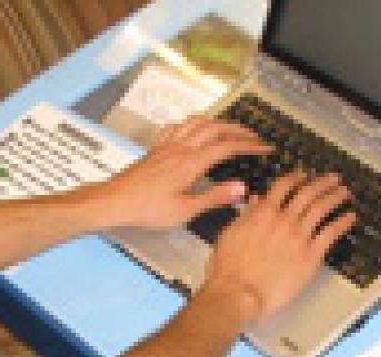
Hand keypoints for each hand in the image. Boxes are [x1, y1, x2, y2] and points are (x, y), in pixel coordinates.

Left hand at [97, 116, 269, 229]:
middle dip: (238, 129)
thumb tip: (241, 187)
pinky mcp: (156, 148)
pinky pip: (176, 126)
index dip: (249, 145)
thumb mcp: (185, 210)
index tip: (266, 147)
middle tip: (254, 135)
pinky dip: (191, 123)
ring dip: (217, 122)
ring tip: (229, 128)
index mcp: (191, 163)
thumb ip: (214, 197)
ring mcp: (167, 145)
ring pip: (197, 122)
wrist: (115, 201)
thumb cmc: (148, 209)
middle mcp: (181, 148)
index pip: (227, 147)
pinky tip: (193, 129)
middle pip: (215, 128)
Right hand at [203, 171, 355, 319]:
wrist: (239, 293)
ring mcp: (299, 236)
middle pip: (308, 193)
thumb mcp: (230, 234)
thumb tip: (256, 200)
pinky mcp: (311, 255)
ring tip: (344, 192)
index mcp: (263, 212)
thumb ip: (246, 216)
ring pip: (322, 208)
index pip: (283, 186)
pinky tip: (350, 216)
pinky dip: (342, 222)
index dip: (296, 177)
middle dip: (322, 182)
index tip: (304, 174)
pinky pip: (331, 233)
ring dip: (334, 197)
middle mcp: (284, 220)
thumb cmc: (228, 269)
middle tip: (333, 178)